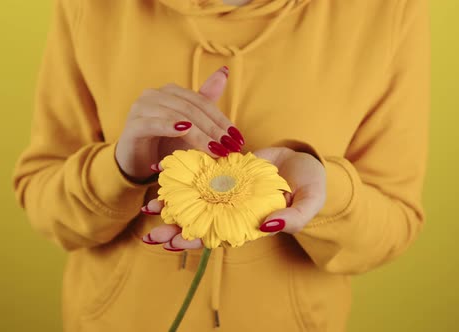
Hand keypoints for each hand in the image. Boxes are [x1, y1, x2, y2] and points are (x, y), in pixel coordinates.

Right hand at [115, 67, 244, 181]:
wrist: (135, 163)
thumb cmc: (163, 144)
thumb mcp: (189, 126)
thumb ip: (204, 101)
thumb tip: (225, 71)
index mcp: (170, 92)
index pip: (201, 102)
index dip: (221, 119)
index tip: (237, 138)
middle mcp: (154, 95)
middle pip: (191, 109)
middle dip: (214, 129)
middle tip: (229, 146)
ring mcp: (141, 108)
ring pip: (177, 116)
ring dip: (199, 134)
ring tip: (216, 148)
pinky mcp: (132, 125)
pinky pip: (153, 124)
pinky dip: (169, 126)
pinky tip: (184, 132)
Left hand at [140, 147, 326, 250]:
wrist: (304, 161)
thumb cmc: (310, 186)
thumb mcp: (309, 202)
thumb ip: (293, 218)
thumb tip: (269, 227)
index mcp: (247, 222)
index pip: (217, 236)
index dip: (195, 241)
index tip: (173, 243)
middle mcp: (232, 209)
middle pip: (198, 221)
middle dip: (174, 229)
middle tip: (149, 234)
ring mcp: (225, 190)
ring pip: (194, 199)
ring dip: (171, 203)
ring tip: (147, 207)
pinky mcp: (222, 170)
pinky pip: (200, 173)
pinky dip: (182, 174)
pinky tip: (161, 172)